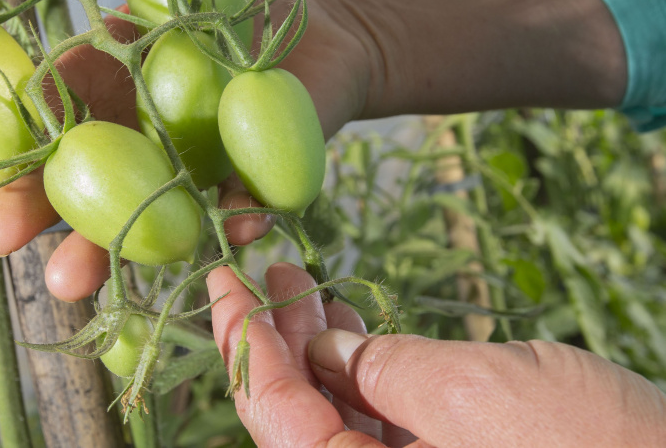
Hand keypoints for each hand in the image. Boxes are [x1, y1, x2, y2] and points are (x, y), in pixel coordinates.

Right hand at [0, 0, 371, 300]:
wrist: (319, 30)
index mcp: (99, 96)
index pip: (24, 127)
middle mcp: (133, 146)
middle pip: (69, 186)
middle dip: (27, 213)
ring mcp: (186, 174)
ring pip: (135, 218)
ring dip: (104, 250)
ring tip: (69, 281)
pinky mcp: (248, 188)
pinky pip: (235, 212)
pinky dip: (232, 223)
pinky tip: (228, 229)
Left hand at [208, 262, 665, 446]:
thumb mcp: (470, 395)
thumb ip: (381, 375)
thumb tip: (323, 352)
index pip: (274, 414)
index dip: (242, 340)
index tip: (221, 280)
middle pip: (294, 414)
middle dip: (274, 336)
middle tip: (257, 271)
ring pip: (333, 413)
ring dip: (313, 345)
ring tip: (298, 280)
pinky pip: (377, 420)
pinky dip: (359, 368)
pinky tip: (348, 324)